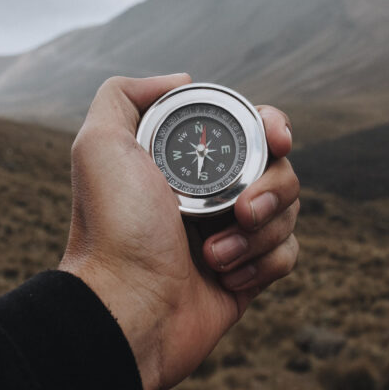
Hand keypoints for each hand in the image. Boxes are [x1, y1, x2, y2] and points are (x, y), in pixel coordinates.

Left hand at [59, 74, 299, 389]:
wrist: (127, 310)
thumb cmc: (113, 229)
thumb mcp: (98, 145)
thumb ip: (124, 94)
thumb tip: (183, 79)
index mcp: (185, 163)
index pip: (249, 129)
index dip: (273, 127)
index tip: (275, 138)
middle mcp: (210, 195)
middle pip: (280, 168)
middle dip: (270, 187)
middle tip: (241, 209)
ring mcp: (232, 235)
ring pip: (289, 211)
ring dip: (259, 232)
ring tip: (215, 254)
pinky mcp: (248, 276)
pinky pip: (288, 254)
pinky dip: (263, 263)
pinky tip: (226, 277)